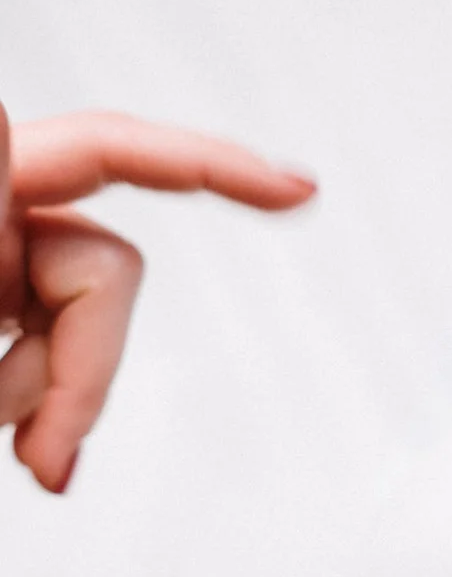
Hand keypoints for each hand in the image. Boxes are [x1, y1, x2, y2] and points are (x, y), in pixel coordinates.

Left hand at [0, 104, 315, 491]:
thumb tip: (1, 115)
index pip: (114, 151)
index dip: (212, 168)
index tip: (298, 192)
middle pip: (108, 275)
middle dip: (82, 367)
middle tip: (41, 461)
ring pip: (84, 337)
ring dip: (44, 400)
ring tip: (9, 457)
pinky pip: (50, 373)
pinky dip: (42, 413)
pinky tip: (30, 456)